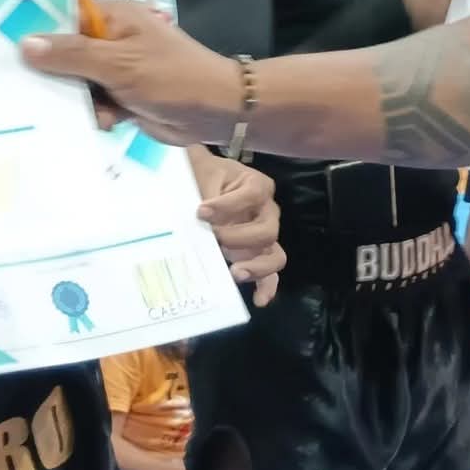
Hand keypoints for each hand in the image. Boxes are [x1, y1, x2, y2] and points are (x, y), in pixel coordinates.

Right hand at [22, 1, 240, 148]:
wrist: (216, 112)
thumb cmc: (172, 77)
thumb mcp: (119, 63)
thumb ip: (72, 55)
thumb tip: (25, 43)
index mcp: (111, 18)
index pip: (61, 17)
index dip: (34, 30)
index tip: (2, 47)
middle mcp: (109, 40)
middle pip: (63, 53)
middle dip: (51, 75)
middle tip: (25, 92)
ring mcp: (114, 70)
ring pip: (75, 84)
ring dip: (76, 101)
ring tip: (86, 111)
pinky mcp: (121, 97)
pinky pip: (92, 104)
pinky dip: (95, 115)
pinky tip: (105, 123)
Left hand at [190, 150, 285, 305]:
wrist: (197, 186)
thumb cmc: (201, 175)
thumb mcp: (198, 169)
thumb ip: (200, 179)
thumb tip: (195, 200)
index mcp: (256, 186)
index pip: (252, 195)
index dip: (228, 205)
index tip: (200, 211)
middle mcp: (266, 211)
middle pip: (266, 230)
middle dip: (239, 237)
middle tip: (214, 238)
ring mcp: (263, 236)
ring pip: (275, 254)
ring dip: (256, 266)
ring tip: (235, 272)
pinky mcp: (256, 254)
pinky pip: (271, 274)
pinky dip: (268, 287)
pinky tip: (259, 300)